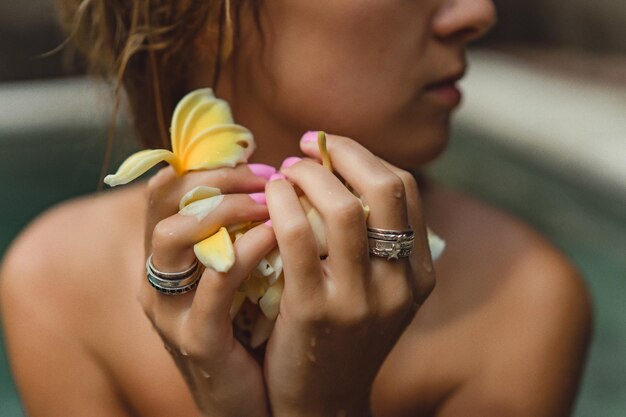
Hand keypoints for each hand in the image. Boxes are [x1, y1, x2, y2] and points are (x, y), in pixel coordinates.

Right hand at [138, 164, 275, 416]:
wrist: (256, 401)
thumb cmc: (253, 327)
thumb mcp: (241, 272)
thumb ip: (243, 231)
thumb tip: (276, 177)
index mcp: (167, 259)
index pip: (167, 191)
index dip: (209, 167)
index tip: (257, 163)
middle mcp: (158, 279)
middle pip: (165, 205)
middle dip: (218, 180)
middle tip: (267, 176)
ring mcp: (171, 311)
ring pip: (174, 237)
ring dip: (225, 209)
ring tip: (269, 203)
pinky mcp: (196, 340)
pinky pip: (215, 285)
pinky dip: (245, 252)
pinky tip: (276, 237)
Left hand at [263, 134, 435, 416]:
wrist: (322, 402)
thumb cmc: (342, 336)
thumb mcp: (376, 293)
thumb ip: (374, 243)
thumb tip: (341, 173)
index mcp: (419, 274)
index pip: (405, 189)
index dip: (365, 157)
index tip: (330, 147)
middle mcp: (400, 284)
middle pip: (384, 188)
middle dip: (342, 153)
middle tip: (305, 148)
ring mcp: (360, 300)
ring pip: (342, 207)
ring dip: (308, 175)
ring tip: (284, 171)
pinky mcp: (313, 310)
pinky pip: (296, 236)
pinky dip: (281, 204)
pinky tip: (269, 197)